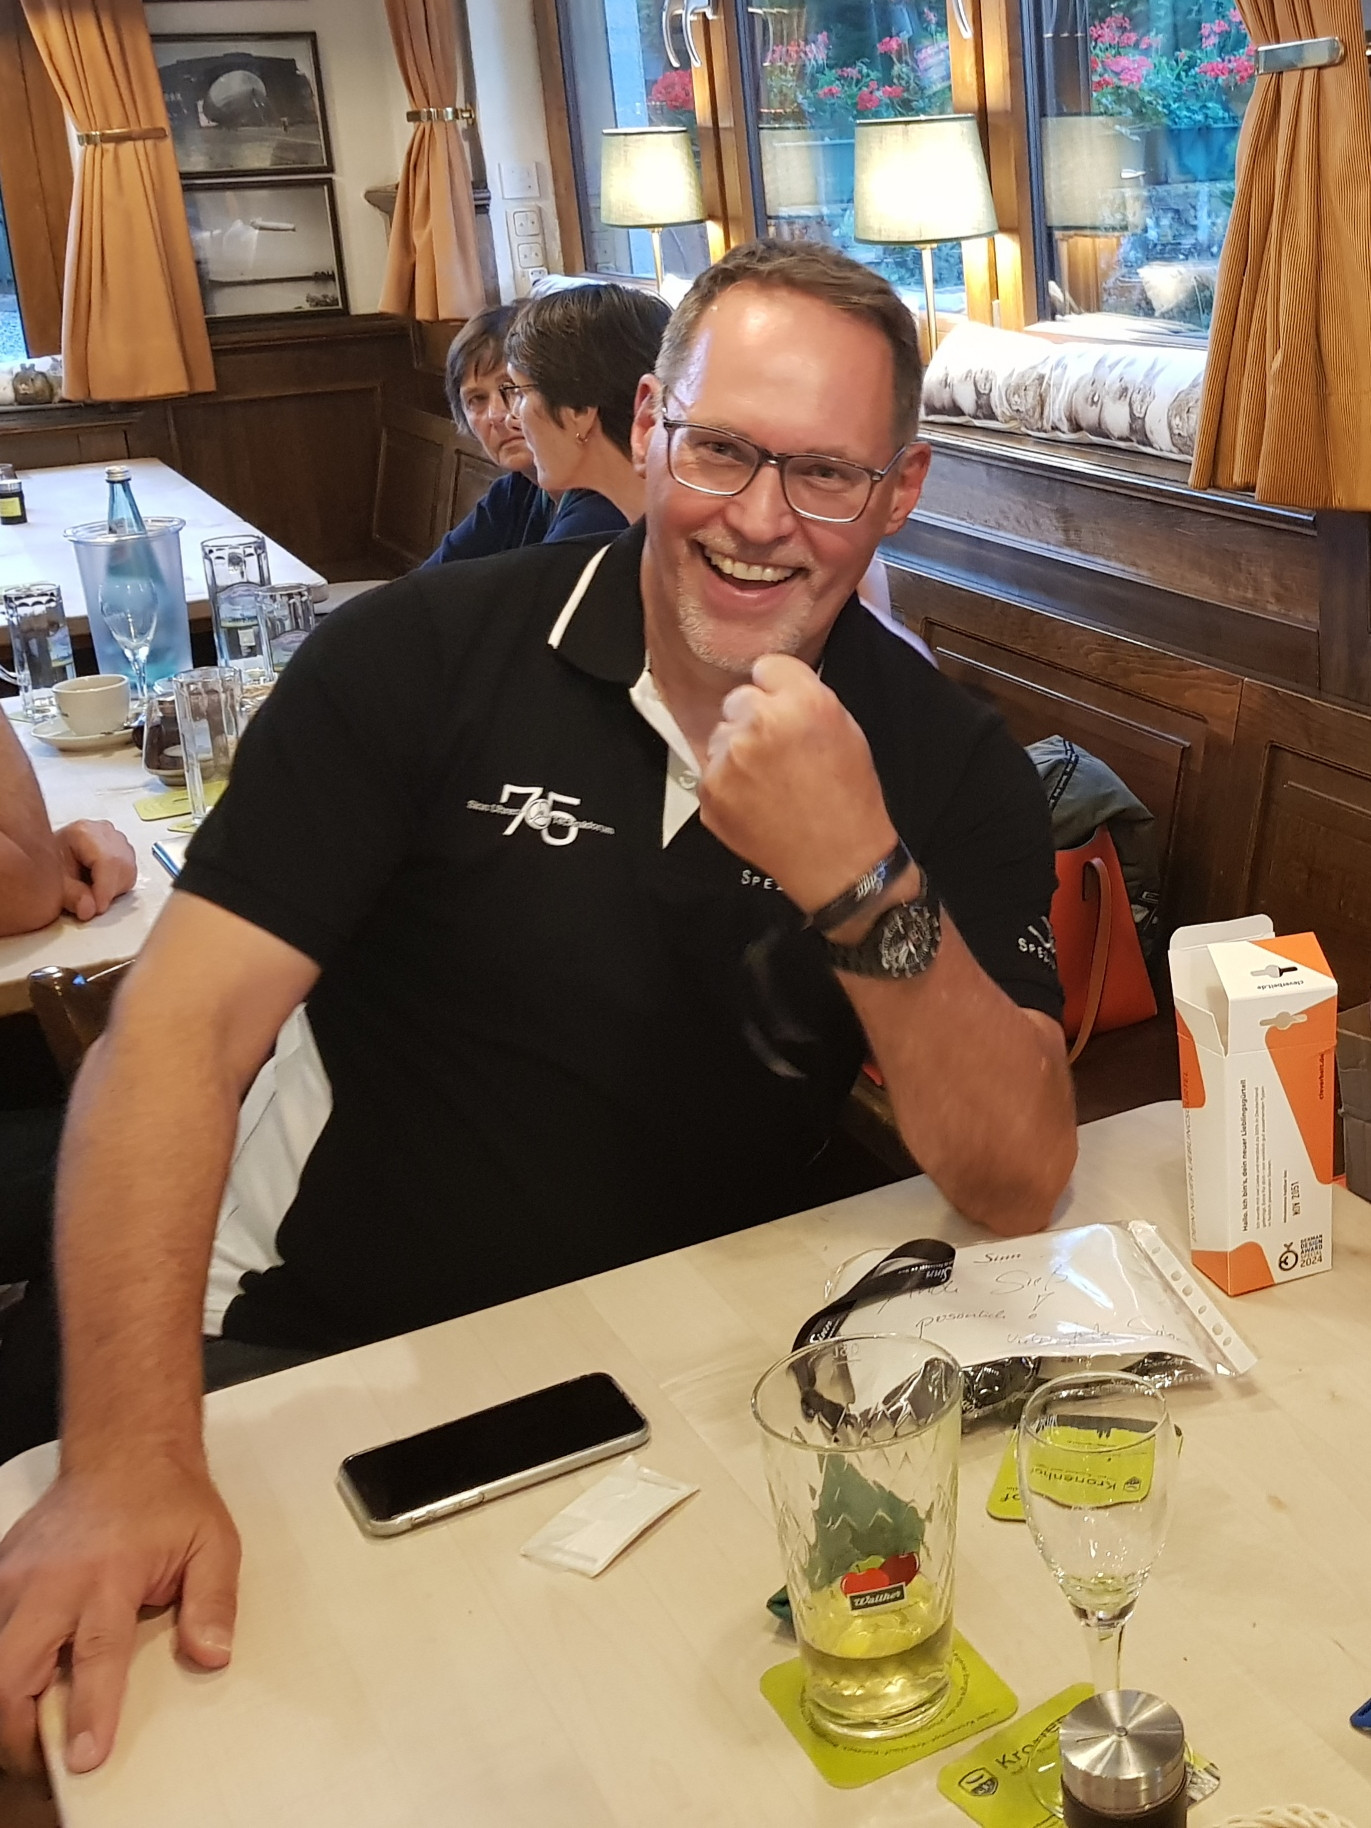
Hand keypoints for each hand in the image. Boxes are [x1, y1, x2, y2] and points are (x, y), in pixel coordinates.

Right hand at [0, 1461, 239, 1775]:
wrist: (124, 1449)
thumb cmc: (167, 1498)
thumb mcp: (212, 1543)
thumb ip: (214, 1603)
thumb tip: (213, 1654)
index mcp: (110, 1574)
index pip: (94, 1656)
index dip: (88, 1713)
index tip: (85, 1756)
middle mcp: (52, 1581)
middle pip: (11, 1675)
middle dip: (20, 1734)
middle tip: (49, 1764)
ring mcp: (15, 1579)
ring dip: (5, 1707)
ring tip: (34, 1736)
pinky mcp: (0, 1577)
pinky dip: (2, 1668)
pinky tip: (25, 1683)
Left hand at [54, 821, 136, 921]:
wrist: (53, 857)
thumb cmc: (51, 862)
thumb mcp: (53, 881)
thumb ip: (71, 896)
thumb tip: (89, 909)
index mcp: (84, 832)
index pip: (108, 860)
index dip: (105, 888)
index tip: (97, 908)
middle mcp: (104, 832)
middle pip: (122, 865)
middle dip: (109, 891)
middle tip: (90, 904)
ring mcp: (116, 839)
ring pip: (129, 870)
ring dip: (114, 890)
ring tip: (91, 892)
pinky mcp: (123, 850)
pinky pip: (129, 872)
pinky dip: (117, 886)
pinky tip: (99, 886)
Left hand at [700, 654, 897, 911]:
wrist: (837, 861)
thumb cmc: (848, 798)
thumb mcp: (845, 730)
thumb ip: (806, 698)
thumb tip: (773, 687)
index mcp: (803, 702)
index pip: (766, 666)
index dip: (775, 688)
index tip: (781, 705)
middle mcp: (761, 723)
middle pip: (738, 699)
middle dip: (753, 718)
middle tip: (777, 751)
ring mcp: (730, 759)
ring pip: (721, 735)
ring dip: (737, 750)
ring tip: (768, 781)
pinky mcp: (710, 791)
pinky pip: (711, 771)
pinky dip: (727, 784)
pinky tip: (755, 802)